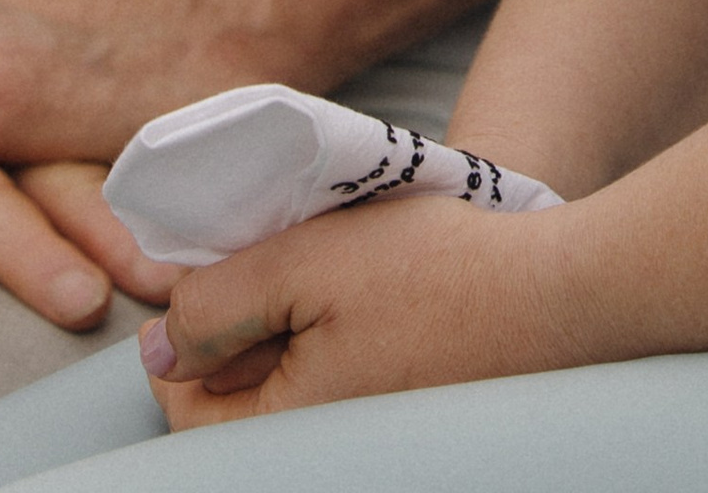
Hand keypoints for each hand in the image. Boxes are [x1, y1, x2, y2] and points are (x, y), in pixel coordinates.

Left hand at [145, 199, 588, 425]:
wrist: (550, 291)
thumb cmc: (431, 274)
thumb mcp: (304, 265)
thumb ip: (216, 305)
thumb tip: (156, 350)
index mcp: (288, 430)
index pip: (184, 411)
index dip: (178, 338)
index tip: (210, 273)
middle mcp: (320, 447)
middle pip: (233, 398)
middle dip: (234, 327)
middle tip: (272, 260)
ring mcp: (359, 433)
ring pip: (282, 384)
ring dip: (281, 325)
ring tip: (319, 264)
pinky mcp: (393, 409)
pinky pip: (329, 378)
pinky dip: (324, 332)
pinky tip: (355, 285)